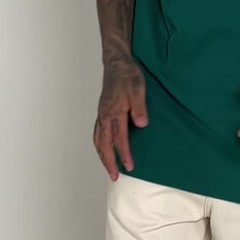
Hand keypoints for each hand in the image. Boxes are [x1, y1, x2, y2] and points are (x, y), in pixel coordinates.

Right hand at [93, 56, 147, 180]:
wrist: (117, 62)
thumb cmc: (128, 74)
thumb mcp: (138, 88)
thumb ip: (139, 108)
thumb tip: (141, 125)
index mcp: (113, 111)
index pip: (118, 138)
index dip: (124, 154)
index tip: (129, 166)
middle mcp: (104, 115)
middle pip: (103, 144)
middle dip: (108, 162)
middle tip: (114, 176)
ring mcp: (102, 114)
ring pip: (98, 140)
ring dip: (102, 155)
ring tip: (108, 167)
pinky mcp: (102, 111)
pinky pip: (97, 132)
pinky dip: (99, 144)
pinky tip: (104, 148)